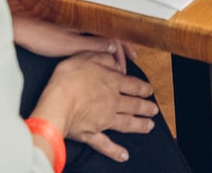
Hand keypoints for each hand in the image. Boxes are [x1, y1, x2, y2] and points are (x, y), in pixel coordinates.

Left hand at [12, 16, 128, 69]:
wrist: (22, 31)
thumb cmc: (41, 36)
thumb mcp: (70, 45)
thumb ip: (93, 45)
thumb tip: (113, 47)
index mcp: (89, 26)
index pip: (114, 37)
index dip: (123, 51)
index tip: (128, 64)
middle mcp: (86, 26)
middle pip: (110, 37)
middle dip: (120, 52)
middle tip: (127, 65)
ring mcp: (78, 30)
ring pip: (102, 40)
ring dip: (111, 52)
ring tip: (116, 64)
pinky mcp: (70, 35)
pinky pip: (92, 43)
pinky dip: (99, 52)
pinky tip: (97, 59)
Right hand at [31, 51, 160, 162]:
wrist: (58, 103)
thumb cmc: (68, 78)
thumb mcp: (85, 57)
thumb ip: (102, 56)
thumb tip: (114, 55)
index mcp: (112, 82)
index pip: (133, 85)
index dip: (143, 88)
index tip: (149, 91)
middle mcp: (112, 102)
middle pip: (134, 105)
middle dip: (146, 107)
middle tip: (154, 110)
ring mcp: (104, 120)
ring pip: (127, 123)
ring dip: (139, 125)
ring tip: (149, 127)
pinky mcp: (92, 134)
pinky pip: (106, 145)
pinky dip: (115, 151)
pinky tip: (124, 155)